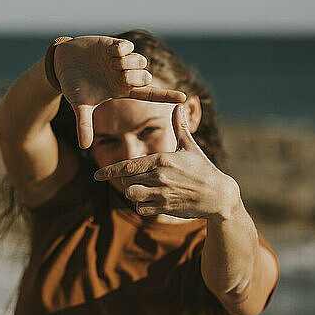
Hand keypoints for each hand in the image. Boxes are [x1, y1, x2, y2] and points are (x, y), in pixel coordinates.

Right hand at [54, 36, 185, 148]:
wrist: (62, 63)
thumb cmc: (73, 86)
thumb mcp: (80, 106)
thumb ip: (84, 125)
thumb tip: (84, 147)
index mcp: (122, 90)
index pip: (149, 95)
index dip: (166, 96)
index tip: (184, 97)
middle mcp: (125, 75)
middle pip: (146, 77)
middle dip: (134, 77)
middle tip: (116, 74)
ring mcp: (121, 60)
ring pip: (141, 61)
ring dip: (127, 63)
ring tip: (109, 62)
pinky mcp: (115, 46)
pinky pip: (128, 47)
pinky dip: (120, 50)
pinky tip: (108, 52)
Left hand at [93, 104, 240, 220]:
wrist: (218, 195)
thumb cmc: (203, 169)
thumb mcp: (190, 147)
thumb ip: (179, 127)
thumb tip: (178, 105)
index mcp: (162, 159)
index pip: (128, 165)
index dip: (109, 170)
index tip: (96, 175)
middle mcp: (160, 176)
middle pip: (127, 180)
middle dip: (127, 180)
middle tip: (139, 179)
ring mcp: (162, 193)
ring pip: (132, 195)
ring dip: (133, 193)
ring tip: (144, 189)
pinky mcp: (166, 208)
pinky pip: (142, 209)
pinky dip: (142, 206)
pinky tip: (152, 201)